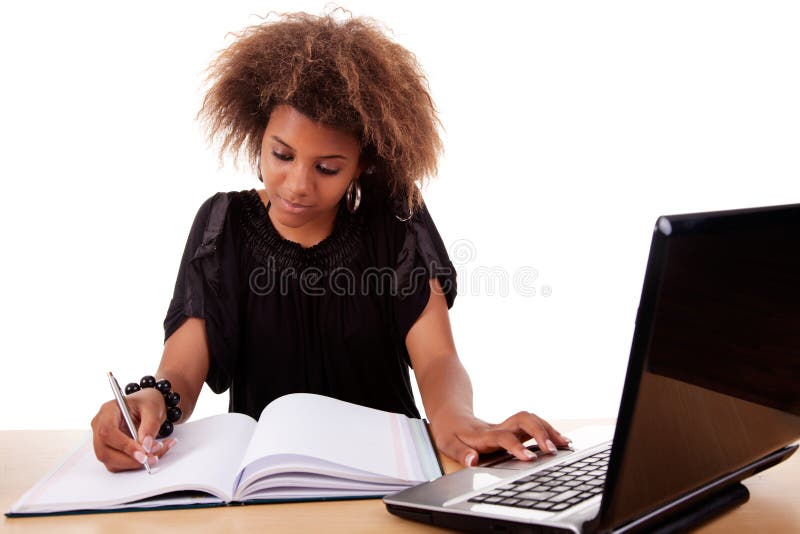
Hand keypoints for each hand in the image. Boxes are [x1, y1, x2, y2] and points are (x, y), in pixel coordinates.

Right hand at [91, 387, 177, 471]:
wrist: (147, 407)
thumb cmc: (146, 402)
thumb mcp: (152, 408)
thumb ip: (150, 425)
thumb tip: (146, 445)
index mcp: (107, 411)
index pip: (107, 431)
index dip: (124, 445)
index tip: (142, 452)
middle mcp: (100, 426)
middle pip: (105, 451)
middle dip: (130, 459)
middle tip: (152, 457)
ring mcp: (102, 440)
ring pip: (111, 462)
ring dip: (135, 463)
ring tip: (156, 454)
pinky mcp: (109, 451)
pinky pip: (119, 464)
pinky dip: (136, 464)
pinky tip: (151, 455)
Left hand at [430, 411, 570, 466]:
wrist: (450, 411)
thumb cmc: (449, 430)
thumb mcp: (447, 443)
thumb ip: (460, 453)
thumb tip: (473, 461)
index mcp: (483, 434)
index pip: (503, 437)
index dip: (516, 446)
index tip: (530, 458)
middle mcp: (498, 426)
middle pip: (523, 420)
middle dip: (540, 432)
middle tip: (552, 450)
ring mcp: (506, 425)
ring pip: (531, 420)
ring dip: (548, 430)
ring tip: (565, 444)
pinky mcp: (511, 427)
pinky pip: (532, 425)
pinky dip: (548, 431)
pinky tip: (560, 441)